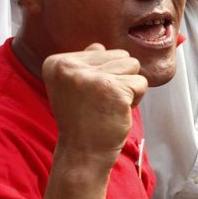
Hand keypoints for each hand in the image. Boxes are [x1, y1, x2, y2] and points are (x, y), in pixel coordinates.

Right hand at [41, 44, 147, 164]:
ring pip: (133, 66)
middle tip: (101, 101)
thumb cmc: (83, 118)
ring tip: (110, 104)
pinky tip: (118, 111)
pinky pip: (141, 83)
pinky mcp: (113, 89)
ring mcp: (91, 77)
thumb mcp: (74, 86)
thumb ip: (85, 64)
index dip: (103, 74)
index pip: (100, 50)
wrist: (82, 153)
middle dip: (119, 78)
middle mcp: (70, 66)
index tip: (87, 96)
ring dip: (128, 87)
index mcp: (57, 62)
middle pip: (120, 55)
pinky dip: (135, 98)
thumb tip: (99, 45)